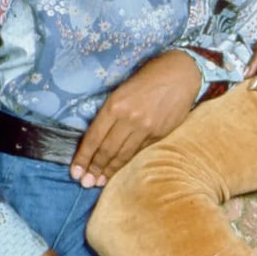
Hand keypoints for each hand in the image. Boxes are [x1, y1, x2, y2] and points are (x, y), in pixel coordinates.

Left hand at [70, 51, 200, 187]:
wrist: (182, 73)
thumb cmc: (149, 76)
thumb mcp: (122, 89)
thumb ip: (111, 112)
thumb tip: (97, 138)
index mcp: (115, 105)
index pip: (93, 138)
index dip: (83, 158)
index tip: (74, 172)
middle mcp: (130, 118)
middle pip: (107, 150)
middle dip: (94, 169)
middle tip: (85, 182)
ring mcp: (147, 128)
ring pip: (123, 155)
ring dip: (110, 170)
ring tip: (100, 181)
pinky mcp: (161, 133)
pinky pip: (140, 151)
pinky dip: (128, 162)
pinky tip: (121, 168)